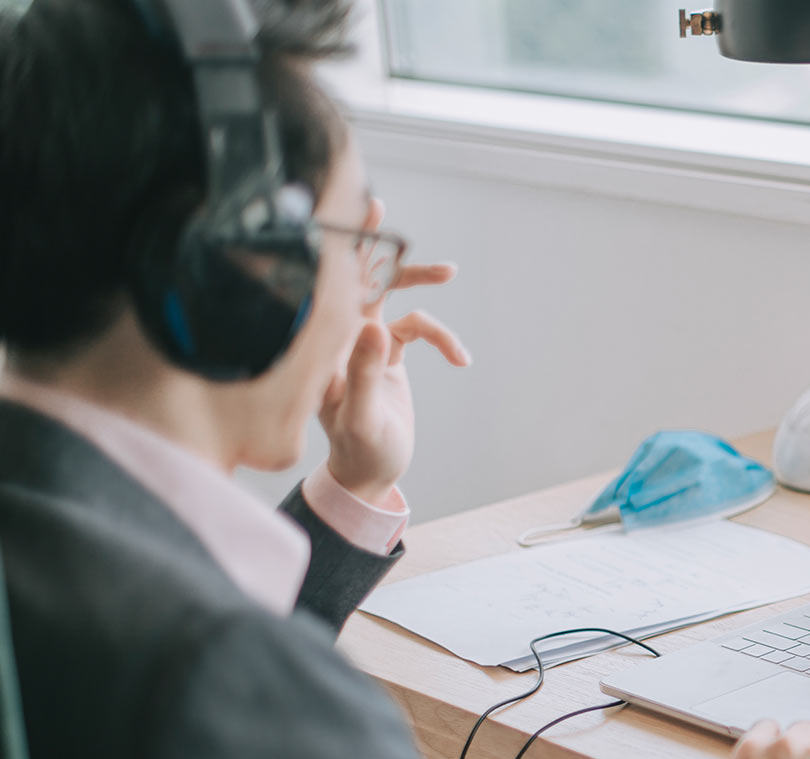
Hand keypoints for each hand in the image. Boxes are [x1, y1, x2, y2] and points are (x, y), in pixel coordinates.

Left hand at [319, 199, 470, 503]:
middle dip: (385, 251)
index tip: (356, 212)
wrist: (368, 473)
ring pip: (396, 298)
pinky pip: (418, 329)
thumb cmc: (356, 450)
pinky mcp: (387, 353)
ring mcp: (365, 342)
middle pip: (362, 278)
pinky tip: (460, 358)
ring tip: (450, 275)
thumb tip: (376, 328)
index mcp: (325, 344)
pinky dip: (442, 339)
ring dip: (423, 288)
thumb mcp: (358, 418)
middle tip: (392, 220)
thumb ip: (362, 373)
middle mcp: (342, 336)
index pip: (330, 284)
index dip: (342, 244)